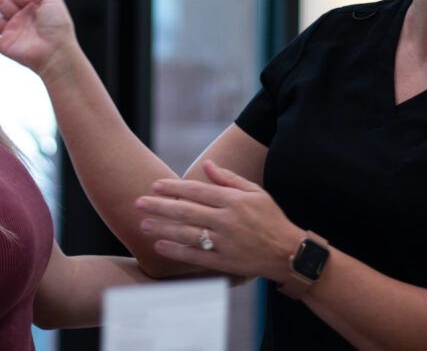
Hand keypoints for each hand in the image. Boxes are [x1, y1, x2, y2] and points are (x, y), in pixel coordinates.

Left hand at [135, 160, 302, 281]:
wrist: (288, 252)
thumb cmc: (271, 218)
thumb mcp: (255, 192)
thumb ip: (229, 178)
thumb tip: (207, 164)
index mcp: (233, 201)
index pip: (197, 191)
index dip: (174, 188)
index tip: (155, 185)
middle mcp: (227, 220)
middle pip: (186, 212)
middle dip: (160, 207)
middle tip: (138, 203)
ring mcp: (225, 242)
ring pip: (187, 234)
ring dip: (163, 229)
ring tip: (143, 225)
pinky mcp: (224, 262)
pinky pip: (196, 256)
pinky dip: (177, 252)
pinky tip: (160, 247)